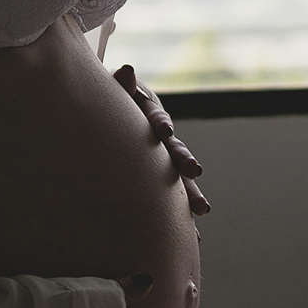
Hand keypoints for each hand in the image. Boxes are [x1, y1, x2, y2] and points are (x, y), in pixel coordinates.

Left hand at [113, 64, 210, 215]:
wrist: (109, 114)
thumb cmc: (105, 101)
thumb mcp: (108, 90)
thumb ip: (118, 85)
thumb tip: (126, 70)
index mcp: (146, 115)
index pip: (154, 118)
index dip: (159, 122)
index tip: (163, 130)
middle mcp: (159, 139)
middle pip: (174, 150)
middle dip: (183, 160)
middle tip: (195, 171)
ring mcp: (160, 160)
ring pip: (177, 178)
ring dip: (189, 193)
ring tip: (202, 210)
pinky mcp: (158, 179)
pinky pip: (171, 199)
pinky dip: (179, 216)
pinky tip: (192, 237)